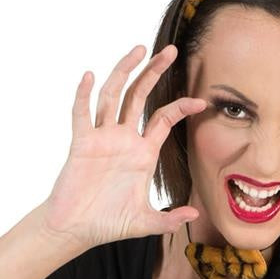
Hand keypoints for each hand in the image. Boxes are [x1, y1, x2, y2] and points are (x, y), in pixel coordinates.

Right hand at [43, 43, 207, 248]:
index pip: (164, 119)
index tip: (201, 101)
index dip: (182, 107)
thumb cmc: (110, 223)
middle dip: (154, 72)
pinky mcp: (81, 144)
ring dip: (125, 71)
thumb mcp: (146, 222)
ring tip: (139, 48)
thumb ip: (170, 220)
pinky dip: (84, 95)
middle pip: (140, 96)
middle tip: (171, 50)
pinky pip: (82, 114)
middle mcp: (123, 139)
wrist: (78, 230)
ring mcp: (102, 138)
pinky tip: (91, 76)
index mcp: (142, 153)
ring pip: (113, 96)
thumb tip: (196, 215)